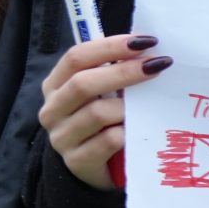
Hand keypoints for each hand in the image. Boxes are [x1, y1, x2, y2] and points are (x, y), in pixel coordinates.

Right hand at [37, 33, 167, 188]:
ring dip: (127, 107)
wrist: (92, 165)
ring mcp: (62, 137)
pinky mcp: (77, 161)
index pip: (76, 57)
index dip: (110, 47)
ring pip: (97, 113)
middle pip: (83, 83)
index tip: (144, 42)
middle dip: (123, 72)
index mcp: (54, 85)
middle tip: (156, 66)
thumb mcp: (99, 92)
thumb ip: (111, 69)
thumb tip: (145, 46)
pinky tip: (137, 131)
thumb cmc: (101, 120)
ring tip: (148, 105)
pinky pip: (109, 141)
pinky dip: (127, 132)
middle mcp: (52, 109)